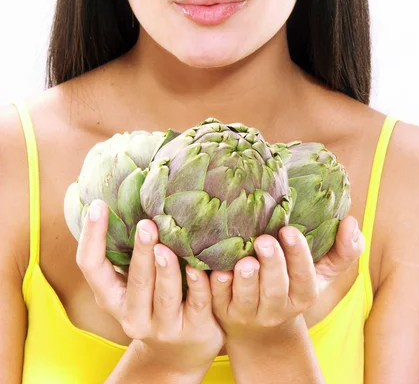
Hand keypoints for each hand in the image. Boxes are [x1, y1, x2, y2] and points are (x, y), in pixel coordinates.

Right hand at [76, 200, 224, 372]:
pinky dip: (199, 283)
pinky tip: (201, 267)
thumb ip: (129, 252)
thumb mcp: (133, 283)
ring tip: (166, 247)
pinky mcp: (194, 329)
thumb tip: (129, 192)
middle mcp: (132, 316)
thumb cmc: (153, 302)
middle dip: (140, 253)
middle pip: (135, 282)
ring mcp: (164, 327)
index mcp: (111, 297)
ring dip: (166, 270)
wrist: (179, 353)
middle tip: (145, 224)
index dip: (92, 237)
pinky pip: (198, 303)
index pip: (91, 267)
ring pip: (165, 296)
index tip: (98, 205)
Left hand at [209, 215, 363, 340]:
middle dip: (271, 264)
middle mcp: (276, 308)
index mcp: (303, 295)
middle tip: (265, 240)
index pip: (304, 276)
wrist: (261, 327)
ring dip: (244, 280)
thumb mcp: (323, 271)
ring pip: (246, 298)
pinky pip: (217, 300)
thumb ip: (343, 249)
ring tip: (244, 261)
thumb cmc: (294, 283)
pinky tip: (215, 270)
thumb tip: (351, 223)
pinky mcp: (222, 312)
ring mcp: (248, 312)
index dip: (297, 255)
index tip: (290, 231)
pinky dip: (217, 286)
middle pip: (275, 289)